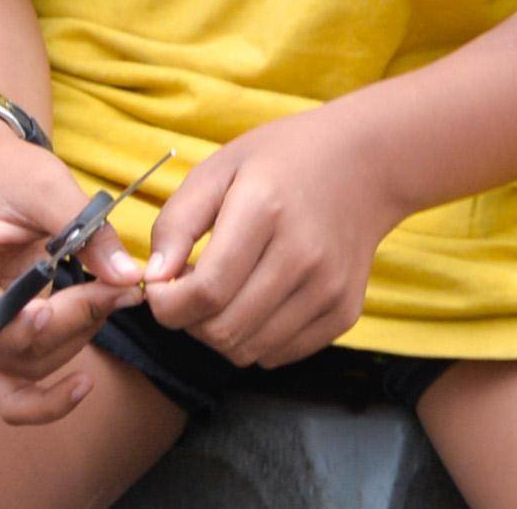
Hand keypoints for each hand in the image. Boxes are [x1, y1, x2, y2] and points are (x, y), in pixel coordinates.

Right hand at [0, 125, 143, 426]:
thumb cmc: (5, 172)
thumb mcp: (45, 185)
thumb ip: (86, 230)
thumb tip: (129, 276)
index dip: (9, 330)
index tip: (49, 308)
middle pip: (5, 351)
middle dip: (67, 324)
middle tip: (117, 289)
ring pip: (23, 368)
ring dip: (76, 339)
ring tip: (113, 295)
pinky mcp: (2, 338)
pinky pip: (19, 385)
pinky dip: (50, 395)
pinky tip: (84, 384)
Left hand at [139, 106, 403, 371]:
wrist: (364, 163)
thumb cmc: (279, 161)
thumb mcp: (218, 169)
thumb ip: (177, 222)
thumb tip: (152, 279)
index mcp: (264, 210)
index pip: (205, 292)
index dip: (167, 304)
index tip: (158, 290)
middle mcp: (303, 255)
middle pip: (224, 330)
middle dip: (189, 320)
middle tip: (189, 288)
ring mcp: (329, 288)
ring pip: (249, 351)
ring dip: (220, 332)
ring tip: (222, 292)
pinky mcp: (345, 312)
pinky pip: (280, 355)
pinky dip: (256, 339)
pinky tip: (255, 301)